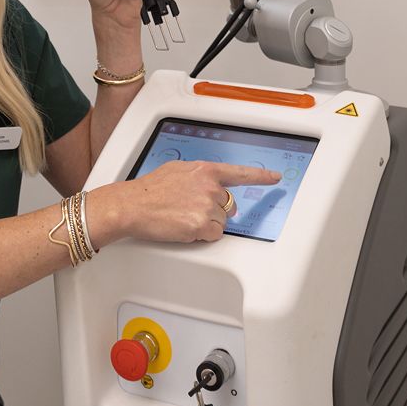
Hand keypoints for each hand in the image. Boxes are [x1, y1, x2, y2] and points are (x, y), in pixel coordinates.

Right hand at [111, 161, 280, 243]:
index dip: (260, 176)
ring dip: (206, 223)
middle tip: (191, 209)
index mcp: (205, 170)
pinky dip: (202, 235)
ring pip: (221, 222)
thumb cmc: (148, 189)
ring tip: (182, 217)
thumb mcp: (176, 170)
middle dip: (215, 210)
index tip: (275, 177)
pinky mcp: (202, 225)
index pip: (240, 173)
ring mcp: (207, 206)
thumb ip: (198, 175)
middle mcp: (210, 186)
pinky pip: (214, 235)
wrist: (132, 205)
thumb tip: (207, 181)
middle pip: (229, 205)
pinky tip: (184, 227)